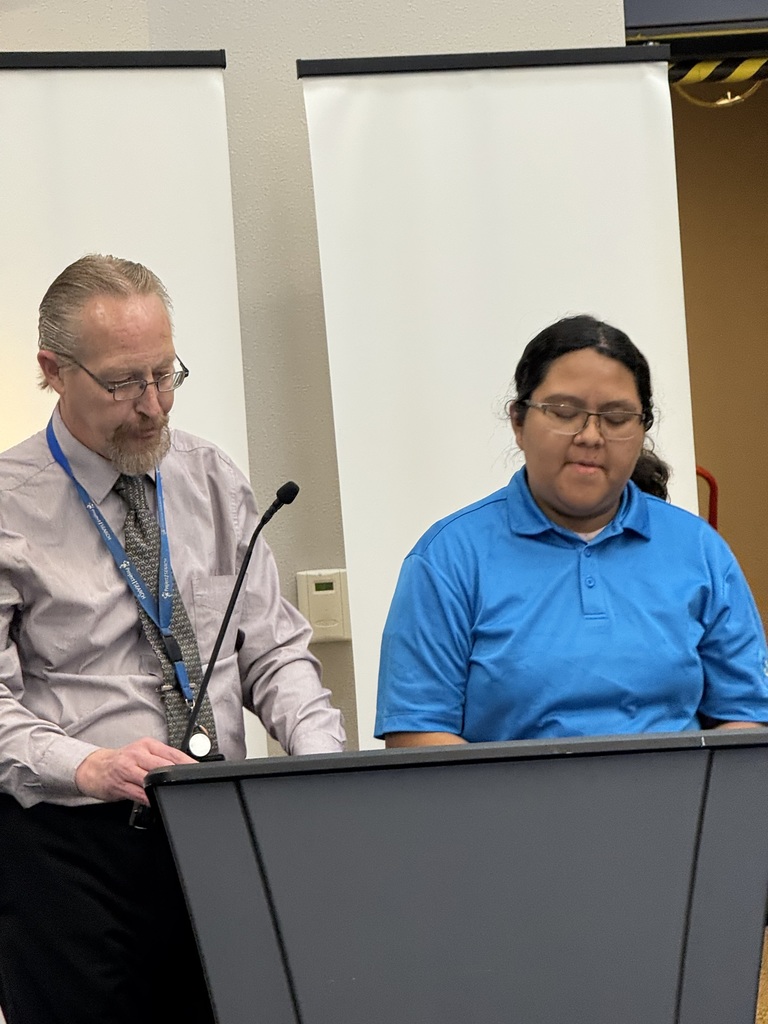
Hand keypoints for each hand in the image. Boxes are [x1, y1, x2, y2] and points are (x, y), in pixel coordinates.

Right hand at [75, 738, 196, 804]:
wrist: (94, 768)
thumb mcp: (142, 753)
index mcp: (146, 745)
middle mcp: (137, 755)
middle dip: (178, 776)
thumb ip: (161, 758)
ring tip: (176, 793)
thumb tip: (185, 767)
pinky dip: (150, 798)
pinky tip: (157, 801)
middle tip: (190, 783)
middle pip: (163, 766)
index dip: (187, 762)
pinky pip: (139, 794)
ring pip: (151, 780)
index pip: (172, 753)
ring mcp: (127, 770)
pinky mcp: (119, 785)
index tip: (198, 770)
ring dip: (164, 788)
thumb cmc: (122, 761)